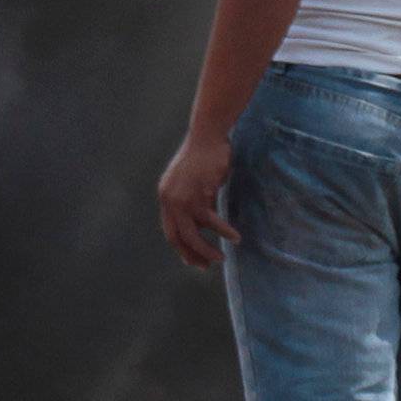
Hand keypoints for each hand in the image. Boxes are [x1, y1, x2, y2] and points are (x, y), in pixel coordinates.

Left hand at [157, 130, 239, 269]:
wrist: (208, 135)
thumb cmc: (205, 156)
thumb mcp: (192, 181)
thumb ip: (193, 200)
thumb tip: (202, 221)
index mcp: (165, 195)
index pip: (170, 230)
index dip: (181, 247)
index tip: (193, 260)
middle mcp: (169, 199)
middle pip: (177, 237)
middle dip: (192, 254)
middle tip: (207, 266)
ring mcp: (182, 198)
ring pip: (192, 235)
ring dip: (207, 250)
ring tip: (221, 258)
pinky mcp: (199, 195)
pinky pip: (211, 222)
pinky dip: (224, 232)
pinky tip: (235, 238)